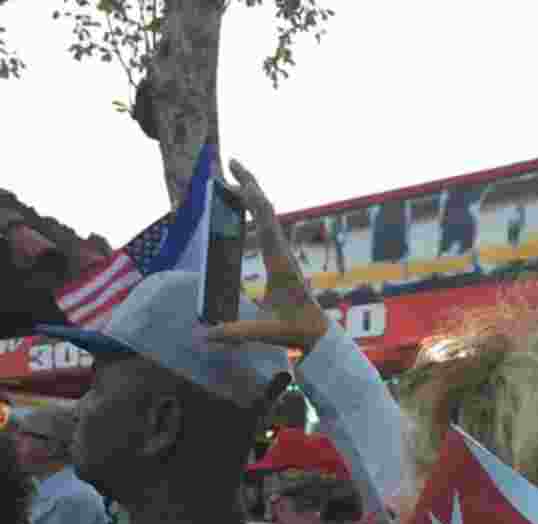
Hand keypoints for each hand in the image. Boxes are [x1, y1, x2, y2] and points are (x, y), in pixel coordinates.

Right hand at [205, 158, 327, 355]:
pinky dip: (256, 210)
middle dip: (248, 183)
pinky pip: (269, 226)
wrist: (320, 335)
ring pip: (268, 215)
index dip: (250, 195)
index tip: (234, 174)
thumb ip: (235, 333)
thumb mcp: (266, 332)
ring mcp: (284, 254)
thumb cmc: (297, 331)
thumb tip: (205, 334)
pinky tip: (246, 207)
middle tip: (229, 162)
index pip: (265, 220)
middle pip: (266, 209)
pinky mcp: (283, 260)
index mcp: (279, 261)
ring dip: (252, 194)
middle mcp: (283, 252)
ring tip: (233, 179)